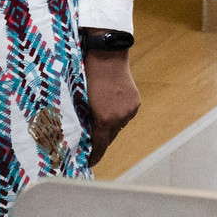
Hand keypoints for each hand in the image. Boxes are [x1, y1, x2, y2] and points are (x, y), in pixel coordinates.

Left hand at [82, 49, 140, 165]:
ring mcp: (129, 110)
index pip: (100, 146)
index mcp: (104, 119)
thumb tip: (84, 133)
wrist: (106, 54)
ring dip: (110, 125)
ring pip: (119, 125)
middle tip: (92, 139)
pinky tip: (111, 106)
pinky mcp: (135, 102)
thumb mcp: (82, 100)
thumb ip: (86, 119)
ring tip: (101, 117)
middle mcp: (119, 118)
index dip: (94, 156)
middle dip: (101, 139)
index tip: (89, 162)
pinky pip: (126, 115)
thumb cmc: (87, 75)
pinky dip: (118, 114)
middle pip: (110, 137)